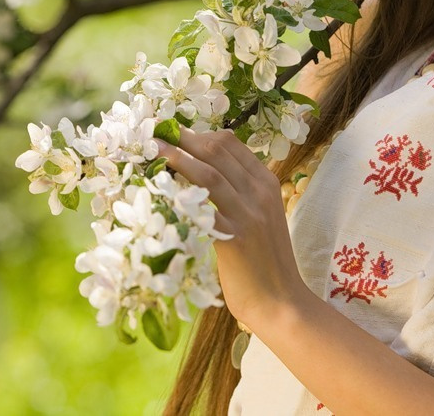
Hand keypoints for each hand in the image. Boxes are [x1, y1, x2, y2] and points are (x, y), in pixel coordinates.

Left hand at [155, 127, 307, 332]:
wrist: (280, 301)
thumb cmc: (264, 260)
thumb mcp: (258, 215)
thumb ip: (239, 191)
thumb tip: (204, 168)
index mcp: (266, 182)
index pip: (231, 143)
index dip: (198, 133)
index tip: (172, 132)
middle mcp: (259, 192)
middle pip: (218, 150)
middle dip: (183, 138)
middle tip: (156, 134)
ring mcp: (248, 214)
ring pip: (209, 173)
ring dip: (177, 158)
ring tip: (153, 150)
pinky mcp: (234, 238)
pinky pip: (202, 209)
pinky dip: (179, 196)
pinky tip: (159, 190)